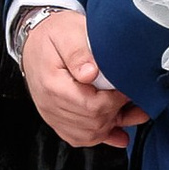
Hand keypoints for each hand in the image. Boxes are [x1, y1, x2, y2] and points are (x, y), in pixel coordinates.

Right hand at [22, 8, 142, 149]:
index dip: (115, 101)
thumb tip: (91, 73)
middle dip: (117, 113)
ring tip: (133, 113)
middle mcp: (50, 105)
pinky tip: (118, 133)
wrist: (34, 39)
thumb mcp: (67, 32)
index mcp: (53, 85)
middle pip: (92, 123)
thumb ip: (78, 53)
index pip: (91, 106)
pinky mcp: (58, 118)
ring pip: (88, 135)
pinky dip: (101, 137)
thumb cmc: (53, 34)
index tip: (127, 88)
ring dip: (113, 127)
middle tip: (133, 97)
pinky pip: (79, 137)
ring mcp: (53, 114)